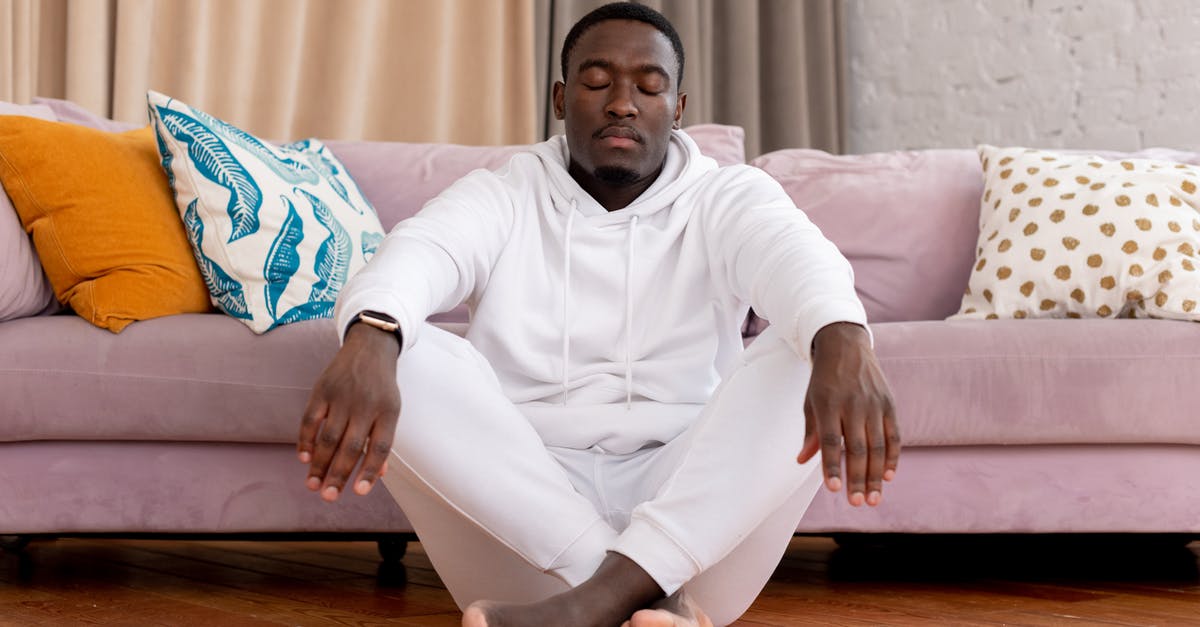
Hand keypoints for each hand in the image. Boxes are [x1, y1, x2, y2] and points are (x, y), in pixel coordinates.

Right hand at [297, 323, 401, 501]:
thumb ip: (382, 439)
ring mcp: (342, 396)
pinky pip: (310, 420)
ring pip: (328, 437)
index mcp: (388, 411)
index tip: (360, 493)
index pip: (379, 447)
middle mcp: (365, 404)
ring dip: (319, 465)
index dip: (370, 471)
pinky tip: (305, 460)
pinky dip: (306, 441)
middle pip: (350, 446)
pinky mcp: (322, 389)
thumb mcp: (391, 408)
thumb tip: (378, 474)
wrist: (370, 346)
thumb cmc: (381, 386)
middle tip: (328, 497)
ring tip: (313, 486)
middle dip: (338, 475)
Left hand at [797, 322, 899, 506]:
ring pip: (877, 446)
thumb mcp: (810, 401)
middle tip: (856, 503)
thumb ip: (810, 432)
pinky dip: (893, 457)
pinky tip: (888, 476)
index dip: (832, 466)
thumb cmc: (824, 379)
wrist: (846, 346)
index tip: (834, 489)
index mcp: (828, 404)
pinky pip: (894, 435)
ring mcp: (874, 405)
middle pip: (856, 448)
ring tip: (872, 499)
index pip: (830, 441)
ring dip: (875, 475)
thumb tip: (802, 461)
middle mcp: (853, 405)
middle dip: (857, 478)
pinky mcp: (889, 404)